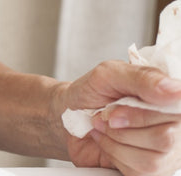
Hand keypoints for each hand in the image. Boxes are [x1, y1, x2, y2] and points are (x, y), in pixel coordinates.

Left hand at [62, 60, 180, 175]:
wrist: (68, 114)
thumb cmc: (92, 93)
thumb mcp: (109, 74)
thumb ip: (143, 78)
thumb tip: (175, 90)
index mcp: (170, 99)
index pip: (176, 110)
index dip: (142, 115)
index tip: (114, 110)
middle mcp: (175, 126)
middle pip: (166, 139)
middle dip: (123, 128)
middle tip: (106, 117)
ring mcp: (167, 152)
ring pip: (151, 161)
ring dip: (116, 143)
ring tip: (105, 129)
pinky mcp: (152, 171)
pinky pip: (140, 173)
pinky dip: (115, 156)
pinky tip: (108, 143)